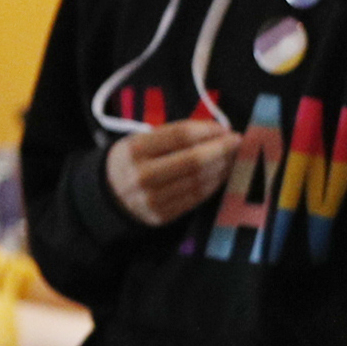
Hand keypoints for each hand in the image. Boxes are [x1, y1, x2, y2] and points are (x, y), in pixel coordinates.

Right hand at [104, 116, 235, 226]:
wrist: (108, 195)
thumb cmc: (133, 161)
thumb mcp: (142, 140)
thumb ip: (175, 136)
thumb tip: (218, 133)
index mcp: (136, 149)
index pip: (181, 135)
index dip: (208, 131)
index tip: (226, 129)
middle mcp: (142, 175)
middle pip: (193, 160)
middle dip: (222, 150)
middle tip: (238, 143)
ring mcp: (152, 199)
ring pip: (198, 181)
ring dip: (222, 168)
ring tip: (232, 158)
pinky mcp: (162, 216)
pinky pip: (195, 198)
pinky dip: (212, 185)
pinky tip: (220, 175)